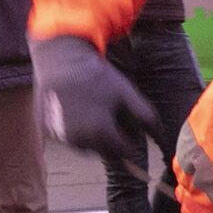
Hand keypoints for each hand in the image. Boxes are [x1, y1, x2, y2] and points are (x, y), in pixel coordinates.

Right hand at [30, 36, 156, 160]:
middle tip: (109, 116)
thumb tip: (163, 138)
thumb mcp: (126, 93)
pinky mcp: (49, 132)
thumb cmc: (97, 75)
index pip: (125, 152)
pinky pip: (68, 140)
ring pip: (87, 148)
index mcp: (101, 133)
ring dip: (93, 138)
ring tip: (93, 112)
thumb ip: (147, 118)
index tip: (128, 125)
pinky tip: (76, 112)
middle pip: (106, 153)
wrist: (60, 59)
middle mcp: (80, 140)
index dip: (130, 140)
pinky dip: (75, 132)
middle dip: (113, 140)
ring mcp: (62, 138)